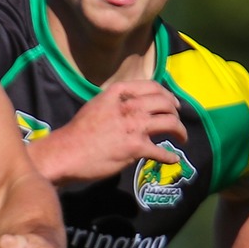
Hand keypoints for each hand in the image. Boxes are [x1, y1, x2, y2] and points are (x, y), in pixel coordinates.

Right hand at [36, 81, 185, 185]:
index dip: (166, 94)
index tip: (172, 103)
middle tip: (177, 119)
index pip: (152, 87)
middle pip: (165, 103)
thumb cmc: (78, 131)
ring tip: (182, 138)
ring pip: (170, 123)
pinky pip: (161, 152)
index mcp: (119, 93)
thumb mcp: (97, 105)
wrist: (66, 152)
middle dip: (175, 111)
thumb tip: (130, 107)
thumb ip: (115, 102)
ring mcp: (135, 127)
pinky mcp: (136, 148)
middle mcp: (130, 107)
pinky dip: (170, 157)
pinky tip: (173, 160)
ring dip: (180, 131)